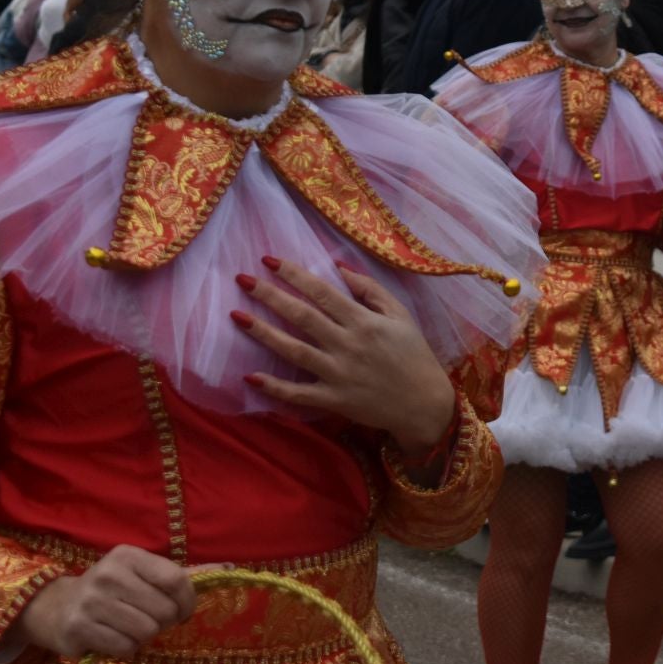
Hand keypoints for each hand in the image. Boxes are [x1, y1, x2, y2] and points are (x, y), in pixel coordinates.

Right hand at [8, 544, 197, 659]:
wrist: (54, 607)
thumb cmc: (111, 590)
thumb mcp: (142, 573)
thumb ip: (184, 573)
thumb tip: (230, 568)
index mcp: (129, 555)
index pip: (176, 579)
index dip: (187, 601)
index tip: (182, 611)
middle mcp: (109, 574)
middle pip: (163, 611)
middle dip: (162, 622)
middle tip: (148, 620)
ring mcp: (91, 601)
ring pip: (146, 632)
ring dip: (144, 637)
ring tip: (128, 628)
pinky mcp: (78, 628)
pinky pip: (125, 648)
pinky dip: (126, 649)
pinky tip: (112, 637)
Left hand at [232, 259, 455, 458]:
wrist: (425, 404)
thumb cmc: (413, 354)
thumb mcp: (400, 315)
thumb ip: (370, 290)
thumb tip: (338, 268)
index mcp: (364, 321)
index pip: (322, 292)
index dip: (294, 275)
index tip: (269, 260)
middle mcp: (348, 345)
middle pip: (302, 316)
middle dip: (270, 296)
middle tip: (243, 279)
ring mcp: (338, 374)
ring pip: (295, 351)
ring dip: (264, 333)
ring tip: (238, 316)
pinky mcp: (334, 400)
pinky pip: (299, 394)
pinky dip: (275, 387)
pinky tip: (251, 377)